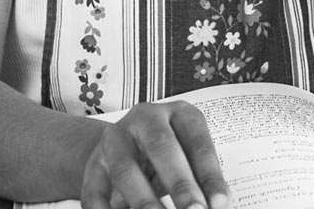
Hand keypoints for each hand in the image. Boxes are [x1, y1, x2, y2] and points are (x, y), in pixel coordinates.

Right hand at [81, 100, 229, 208]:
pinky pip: (95, 192)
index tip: (220, 205)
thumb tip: (215, 206)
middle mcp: (145, 119)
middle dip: (180, 185)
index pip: (198, 144)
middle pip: (162, 148)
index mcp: (179, 113)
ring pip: (126, 170)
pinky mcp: (93, 164)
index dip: (210, 176)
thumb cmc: (169, 155)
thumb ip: (200, 179)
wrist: (124, 147)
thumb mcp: (188, 157)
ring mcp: (115, 139)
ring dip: (144, 201)